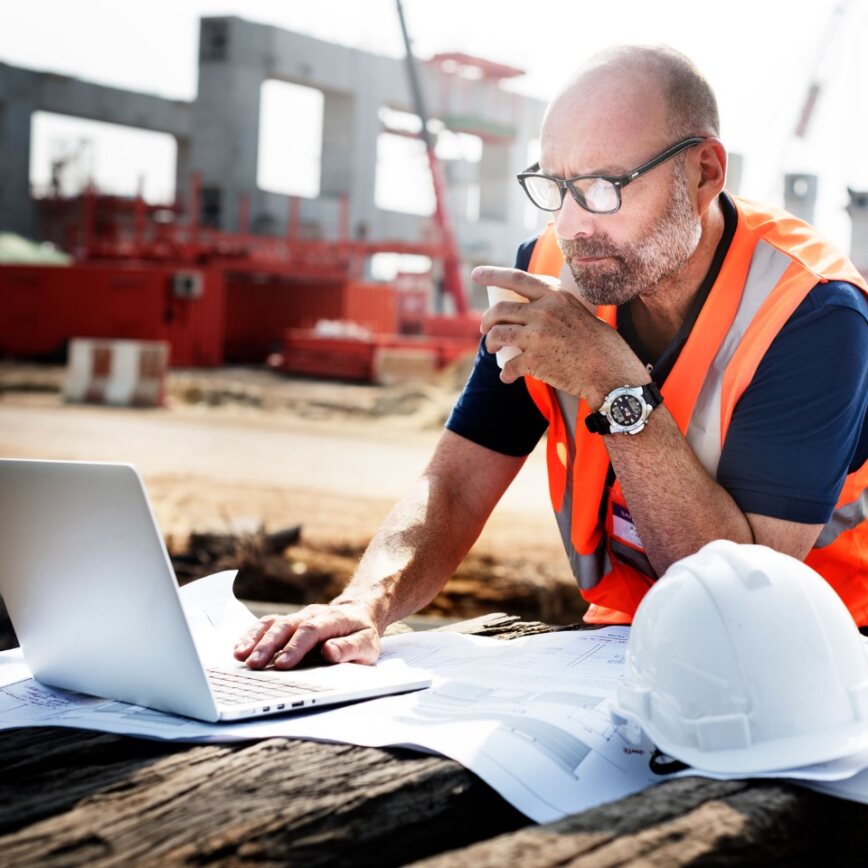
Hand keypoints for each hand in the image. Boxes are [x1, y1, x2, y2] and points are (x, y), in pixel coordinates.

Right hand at [233, 602, 379, 669]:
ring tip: (240, 656)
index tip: (282, 664)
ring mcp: (297, 616)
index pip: (311, 630)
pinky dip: (252, 635)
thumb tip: (329, 652)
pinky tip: (240, 649)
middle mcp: (311, 615)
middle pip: (286, 626)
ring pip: (273, 623)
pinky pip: (267, 625)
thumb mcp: (367, 644)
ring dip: (256, 639)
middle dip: (269, 645)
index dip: (295, 646)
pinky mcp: (288, 622)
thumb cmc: (361, 633)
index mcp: (333, 619)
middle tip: (254, 664)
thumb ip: (350, 648)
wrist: (357, 613)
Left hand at [474, 265, 646, 404]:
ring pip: (498, 335)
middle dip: (487, 321)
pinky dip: (505, 373)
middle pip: (500, 310)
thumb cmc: (598, 342)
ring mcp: (537, 336)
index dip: (492, 275)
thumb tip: (530, 308)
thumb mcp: (577, 311)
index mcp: (554, 296)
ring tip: (493, 349)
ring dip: (491, 343)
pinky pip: (508, 366)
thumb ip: (554, 306)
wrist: (609, 370)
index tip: (476, 274)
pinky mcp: (535, 360)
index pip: (516, 279)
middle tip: (485, 330)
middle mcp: (543, 312)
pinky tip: (507, 377)